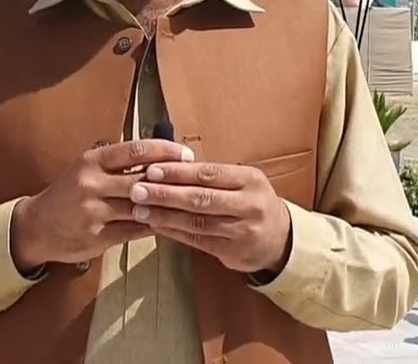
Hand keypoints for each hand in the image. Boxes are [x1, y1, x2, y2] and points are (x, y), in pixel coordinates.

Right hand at [10, 139, 193, 270]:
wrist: (36, 226)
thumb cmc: (68, 193)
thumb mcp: (87, 169)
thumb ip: (118, 164)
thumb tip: (159, 157)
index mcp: (92, 161)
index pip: (136, 150)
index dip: (165, 151)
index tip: (186, 154)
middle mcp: (92, 183)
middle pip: (143, 178)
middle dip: (172, 179)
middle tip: (196, 179)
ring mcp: (94, 211)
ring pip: (141, 206)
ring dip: (167, 205)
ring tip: (190, 203)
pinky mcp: (97, 236)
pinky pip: (135, 230)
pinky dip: (154, 225)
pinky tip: (170, 223)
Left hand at [127, 162, 291, 274]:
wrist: (281, 239)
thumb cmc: (252, 202)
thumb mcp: (242, 182)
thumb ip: (211, 176)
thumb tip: (166, 164)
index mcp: (250, 179)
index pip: (209, 173)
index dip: (178, 172)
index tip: (151, 169)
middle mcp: (249, 204)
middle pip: (201, 198)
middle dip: (165, 193)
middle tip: (137, 189)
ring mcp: (242, 230)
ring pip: (197, 222)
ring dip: (165, 215)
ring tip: (139, 209)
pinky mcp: (233, 252)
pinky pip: (198, 240)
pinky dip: (174, 232)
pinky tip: (156, 225)